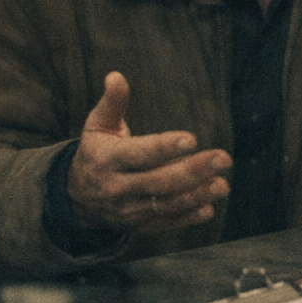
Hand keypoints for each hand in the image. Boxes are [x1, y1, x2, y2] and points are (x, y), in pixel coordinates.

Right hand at [67, 72, 231, 233]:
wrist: (78, 197)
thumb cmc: (96, 151)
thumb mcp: (97, 126)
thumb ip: (112, 103)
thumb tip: (116, 76)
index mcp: (106, 159)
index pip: (138, 154)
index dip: (164, 148)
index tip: (191, 139)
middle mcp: (116, 187)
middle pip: (157, 181)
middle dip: (192, 171)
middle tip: (223, 158)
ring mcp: (128, 210)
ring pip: (164, 204)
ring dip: (196, 195)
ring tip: (222, 185)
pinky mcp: (138, 225)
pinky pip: (164, 223)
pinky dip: (187, 218)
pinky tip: (209, 208)